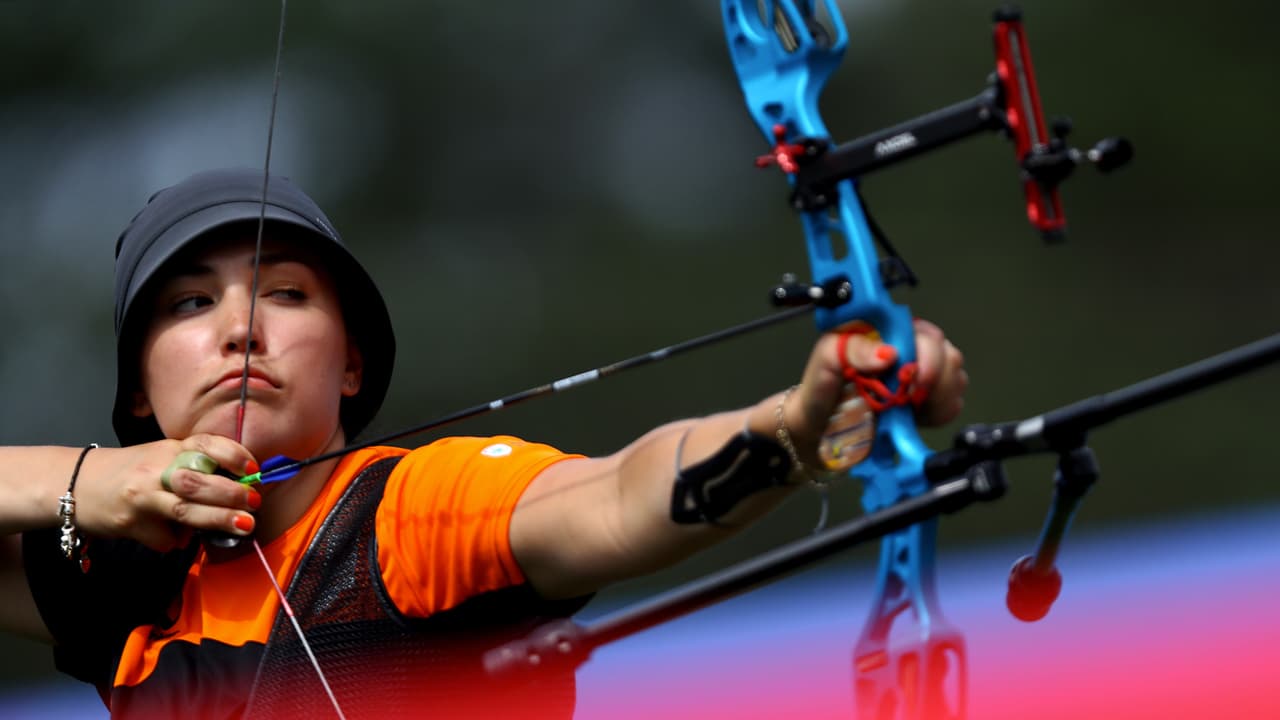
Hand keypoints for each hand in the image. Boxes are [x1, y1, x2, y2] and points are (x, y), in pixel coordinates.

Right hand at [75, 435, 260, 550]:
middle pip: (199, 481)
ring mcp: (142, 496)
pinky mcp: (131, 523)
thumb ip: (193, 468)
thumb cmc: (130, 472)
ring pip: (186, 511)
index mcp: (169, 449)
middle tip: (255, 503)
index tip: (254, 469)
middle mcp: (156, 469)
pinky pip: (164, 539)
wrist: (76, 484)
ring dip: (218, 519)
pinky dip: (176, 541)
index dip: (234, 454)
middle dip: (232, 494)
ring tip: (244, 525)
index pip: (206, 444)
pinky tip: (176, 537)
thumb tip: (236, 489)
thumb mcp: (161, 458)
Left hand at [786, 318, 967, 458]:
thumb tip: (888, 353)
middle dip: (932, 381)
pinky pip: (953, 403)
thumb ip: (854, 348)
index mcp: (890, 330)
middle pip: (948, 355)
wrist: (820, 424)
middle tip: (906, 398)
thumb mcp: (827, 358)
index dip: (926, 356)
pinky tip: (914, 416)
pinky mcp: (928, 401)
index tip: (911, 378)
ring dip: (935, 398)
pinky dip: (937, 413)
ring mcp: (922, 375)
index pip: (926, 333)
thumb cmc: (821, 385)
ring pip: (956, 378)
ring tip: (905, 408)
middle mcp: (911, 349)